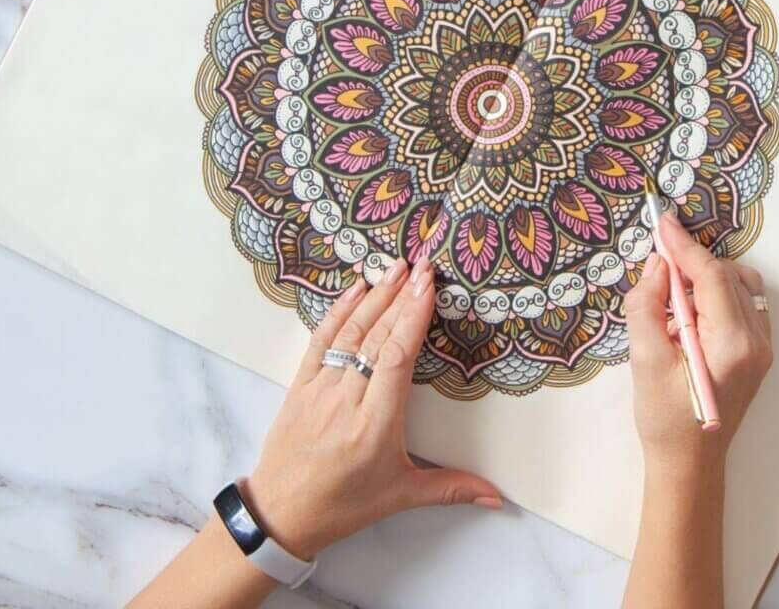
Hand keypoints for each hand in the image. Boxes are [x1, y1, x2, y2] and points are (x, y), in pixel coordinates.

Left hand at [241, 255, 501, 561]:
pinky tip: (356, 288)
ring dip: (375, 296)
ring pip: (351, 332)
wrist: (281, 515)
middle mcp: (347, 399)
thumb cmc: (344, 505)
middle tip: (422, 264)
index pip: (396, 358)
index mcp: (375, 425)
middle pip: (377, 337)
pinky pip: (321, 339)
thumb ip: (451, 489)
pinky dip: (339, 311)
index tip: (428, 286)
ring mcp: (320, 388)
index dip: (413, 317)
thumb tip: (498, 499)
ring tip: (396, 267)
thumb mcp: (400, 497)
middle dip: (401, 297)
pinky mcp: (301, 383)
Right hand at [624, 212, 771, 472]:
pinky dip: (717, 292)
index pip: (711, 276)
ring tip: (672, 292)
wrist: (689, 464)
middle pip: (727, 275)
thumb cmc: (664, 418)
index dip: (684, 246)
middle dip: (691, 261)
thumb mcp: (644, 360)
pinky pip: (743, 303)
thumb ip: (647, 306)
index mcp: (732, 343)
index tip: (661, 221)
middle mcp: (757, 341)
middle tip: (656, 262)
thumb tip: (657, 266)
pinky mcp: (757, 353)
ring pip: (739, 285)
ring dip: (705, 276)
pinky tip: (690, 309)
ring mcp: (763, 348)